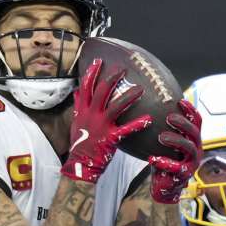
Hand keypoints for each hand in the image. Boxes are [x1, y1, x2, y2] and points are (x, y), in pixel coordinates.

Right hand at [61, 58, 151, 183]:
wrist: (80, 164)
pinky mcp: (110, 137)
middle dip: (112, 77)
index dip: (92, 73)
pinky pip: (126, 129)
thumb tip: (76, 92)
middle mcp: (91, 115)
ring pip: (116, 106)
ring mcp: (101, 125)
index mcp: (83, 110)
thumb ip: (78, 106)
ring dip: (129, 96)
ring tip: (140, 89)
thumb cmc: (80, 142)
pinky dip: (138, 124)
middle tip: (123, 68)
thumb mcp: (76, 122)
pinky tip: (149, 118)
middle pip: (101, 91)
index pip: (86, 87)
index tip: (99, 61)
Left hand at [148, 99, 201, 203]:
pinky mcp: (184, 175)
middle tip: (169, 118)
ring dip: (176, 140)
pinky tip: (152, 158)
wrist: (165, 187)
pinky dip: (164, 162)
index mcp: (193, 140)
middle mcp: (196, 149)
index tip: (180, 101)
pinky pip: (176, 167)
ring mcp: (192, 162)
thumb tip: (148, 110)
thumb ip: (163, 130)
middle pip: (194, 132)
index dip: (191, 111)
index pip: (197, 122)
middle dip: (183, 123)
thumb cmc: (164, 161)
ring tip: (161, 137)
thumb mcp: (165, 145)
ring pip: (189, 147)